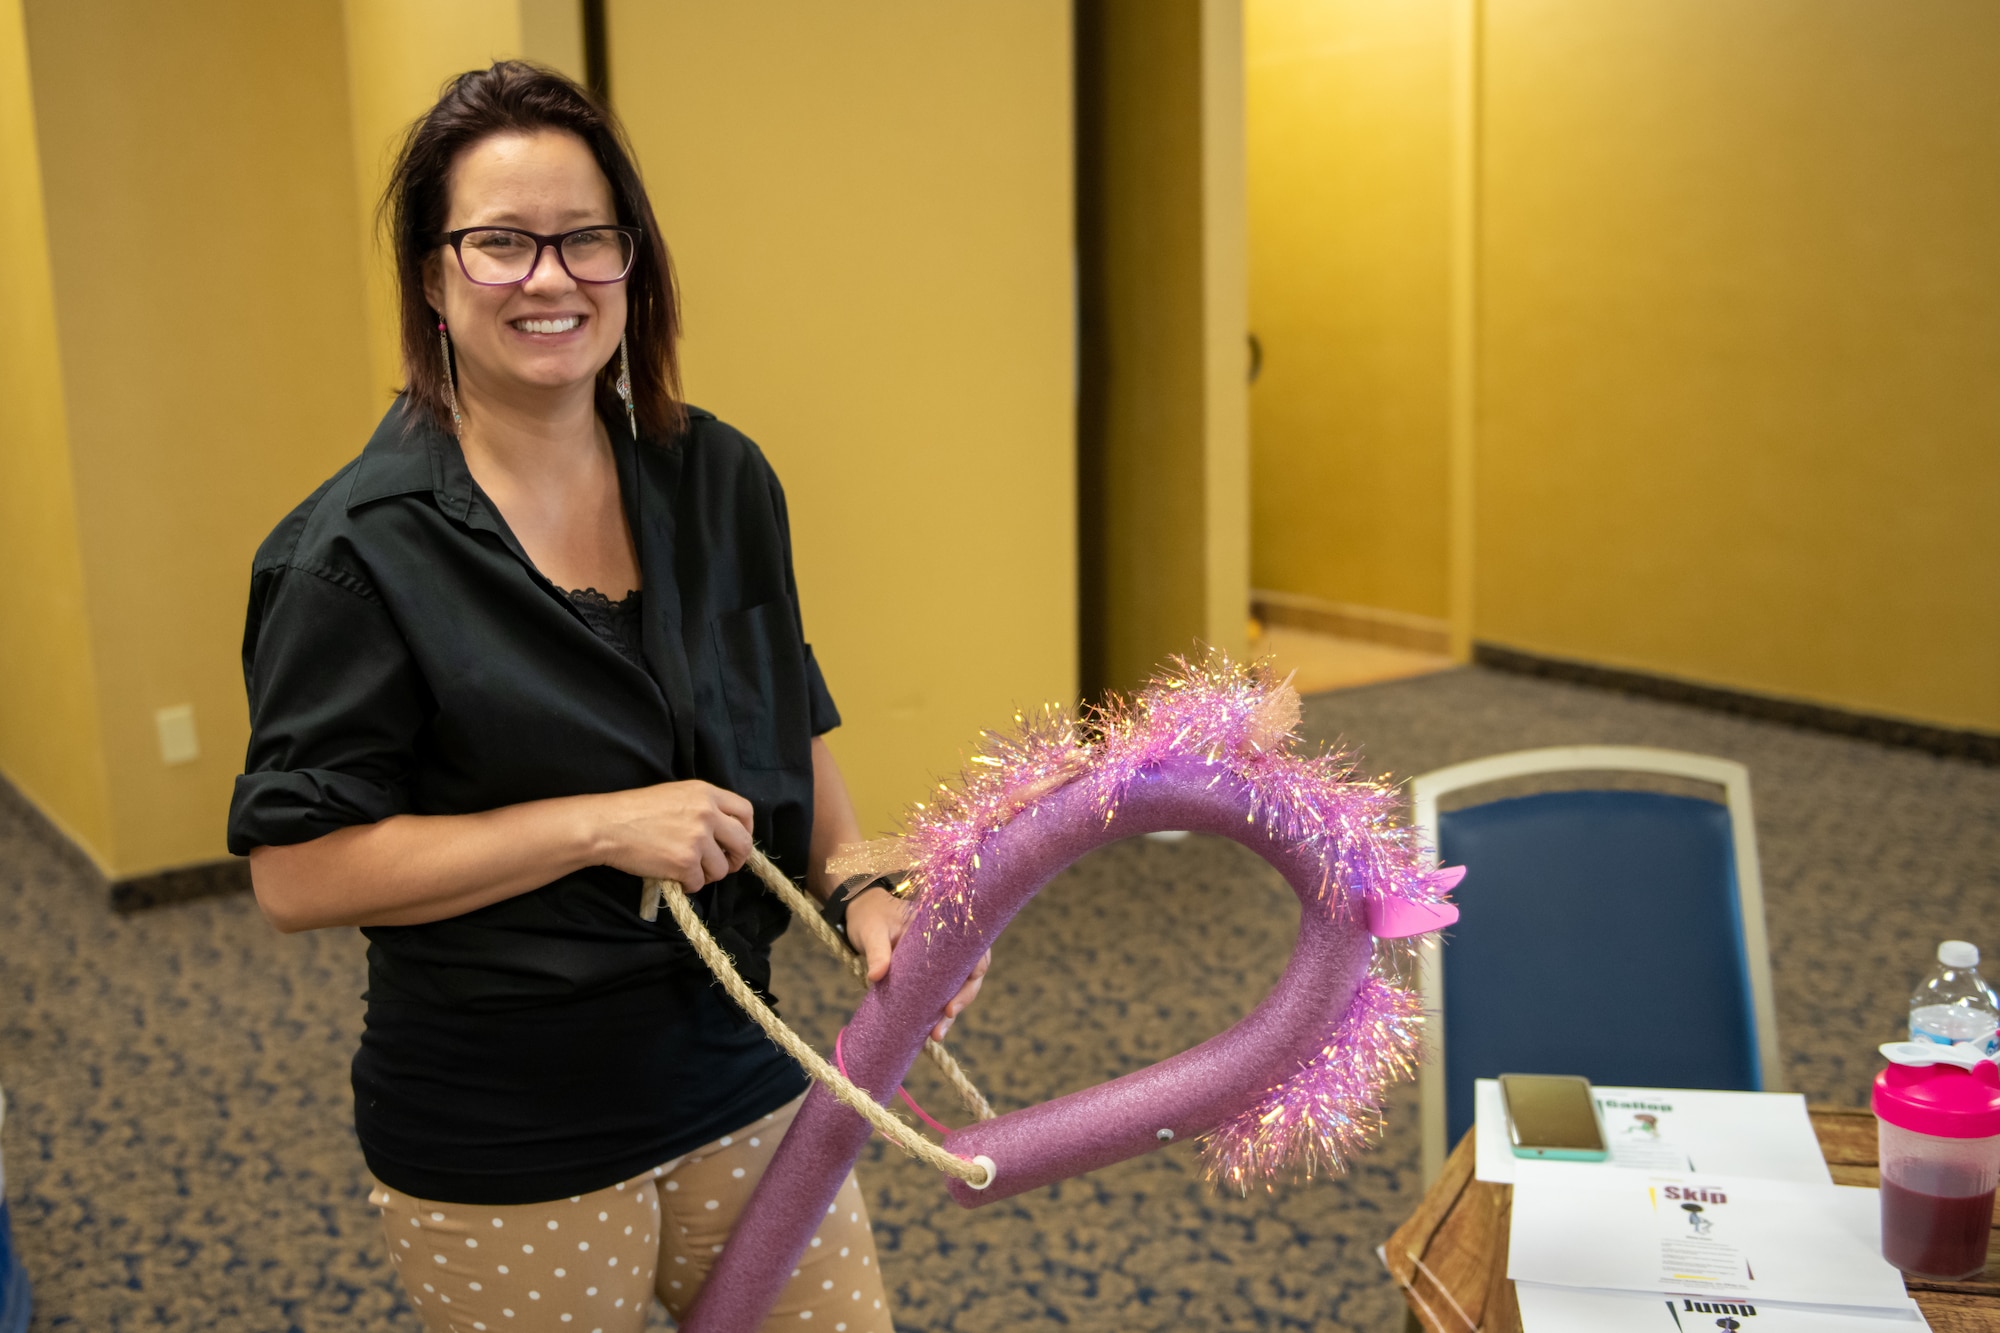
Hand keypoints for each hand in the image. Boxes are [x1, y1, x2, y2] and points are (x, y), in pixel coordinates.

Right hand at [590, 781, 753, 890]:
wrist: (607, 825)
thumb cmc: (634, 810)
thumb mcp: (675, 795)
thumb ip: (702, 807)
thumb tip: (722, 831)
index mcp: (706, 793)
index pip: (745, 811)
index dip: (745, 830)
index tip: (736, 842)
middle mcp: (707, 813)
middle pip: (742, 843)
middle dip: (735, 859)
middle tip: (723, 865)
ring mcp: (697, 839)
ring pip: (721, 868)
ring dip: (708, 875)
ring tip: (688, 870)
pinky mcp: (685, 862)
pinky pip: (699, 882)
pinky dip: (688, 885)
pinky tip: (673, 877)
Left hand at [845, 886, 990, 1041]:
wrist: (859, 912)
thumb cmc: (870, 916)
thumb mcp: (872, 931)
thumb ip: (876, 951)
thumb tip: (876, 976)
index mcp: (943, 926)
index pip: (973, 950)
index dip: (972, 977)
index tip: (952, 1003)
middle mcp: (947, 943)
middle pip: (969, 973)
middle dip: (962, 1001)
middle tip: (942, 1024)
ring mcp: (938, 958)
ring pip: (957, 985)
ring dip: (950, 1012)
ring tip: (936, 1035)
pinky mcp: (926, 971)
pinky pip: (939, 990)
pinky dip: (937, 1010)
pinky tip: (930, 1029)